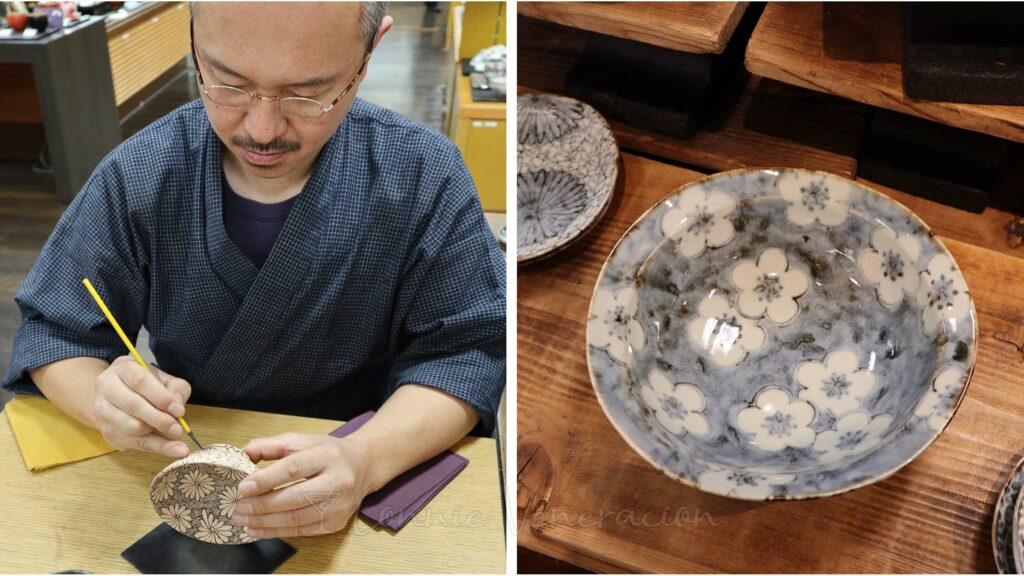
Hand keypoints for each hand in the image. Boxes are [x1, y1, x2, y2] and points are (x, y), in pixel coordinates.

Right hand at [91, 355, 192, 456]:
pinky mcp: (106, 431)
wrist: (116, 394)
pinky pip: (134, 443)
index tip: (179, 410)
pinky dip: (157, 447)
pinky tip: (175, 450)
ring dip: (156, 434)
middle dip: (160, 419)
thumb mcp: (164, 378)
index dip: (161, 397)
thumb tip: (177, 406)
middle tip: (179, 428)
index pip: (140, 381)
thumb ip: (175, 388)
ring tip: (176, 433)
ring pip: (129, 427)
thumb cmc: (146, 384)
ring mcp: (102, 411)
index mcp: (122, 368)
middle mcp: (106, 387)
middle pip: (133, 405)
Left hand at [232, 433, 375, 537]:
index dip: (266, 480)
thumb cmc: (327, 452)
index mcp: (328, 455)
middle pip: (294, 497)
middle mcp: (338, 481)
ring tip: (242, 520)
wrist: (363, 466)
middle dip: (261, 506)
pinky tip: (258, 529)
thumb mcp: (301, 440)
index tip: (242, 488)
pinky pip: (302, 530)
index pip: (293, 468)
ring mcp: (339, 505)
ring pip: (296, 518)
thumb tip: (241, 456)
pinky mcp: (337, 522)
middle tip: (237, 508)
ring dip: (264, 522)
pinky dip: (276, 531)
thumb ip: (270, 446)